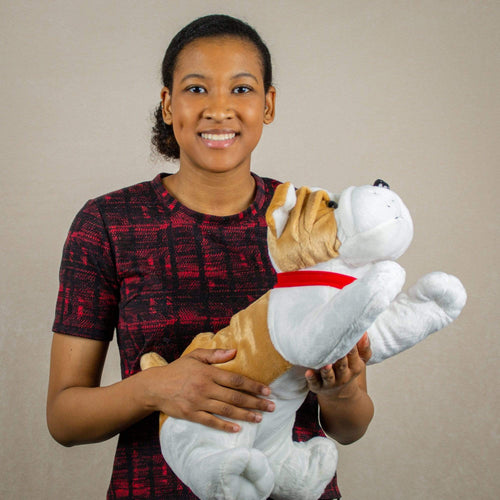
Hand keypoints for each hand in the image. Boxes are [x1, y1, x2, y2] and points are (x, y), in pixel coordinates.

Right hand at [143, 348, 274, 432]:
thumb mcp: (195, 356)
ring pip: (226, 410)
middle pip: (235, 396)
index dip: (253, 386)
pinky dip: (225, 426)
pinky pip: (211, 422)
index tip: (267, 390)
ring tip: (260, 418)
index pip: (236, 380)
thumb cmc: (178, 369)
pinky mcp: (191, 415)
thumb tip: (235, 351)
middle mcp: (205, 388)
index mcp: (208, 373)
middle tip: (271, 406)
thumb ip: (215, 354)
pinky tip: (237, 428)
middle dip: (255, 402)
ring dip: (245, 415)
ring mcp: (198, 402)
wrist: (155, 386)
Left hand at [305, 333, 370, 398]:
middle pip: (341, 365)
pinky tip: (308, 372)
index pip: (353, 355)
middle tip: (335, 346)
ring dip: (327, 370)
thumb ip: (363, 347)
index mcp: (355, 367)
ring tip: (325, 364)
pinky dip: (311, 378)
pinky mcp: (318, 386)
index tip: (345, 334)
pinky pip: (315, 382)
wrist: (339, 392)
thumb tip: (363, 332)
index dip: (350, 346)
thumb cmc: (348, 368)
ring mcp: (330, 382)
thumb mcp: (359, 359)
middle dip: (339, 358)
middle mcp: (343, 376)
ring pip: (329, 376)